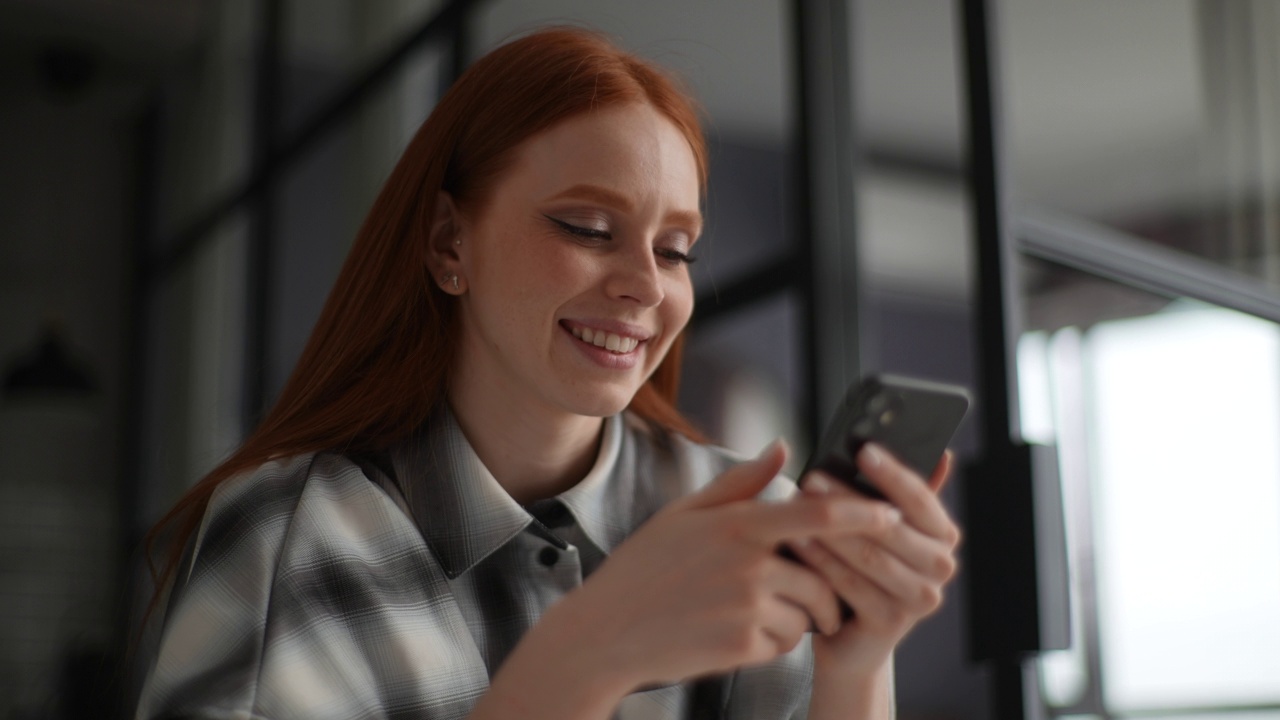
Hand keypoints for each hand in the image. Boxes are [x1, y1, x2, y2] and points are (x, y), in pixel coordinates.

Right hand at [533, 441, 898, 693]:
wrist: (605, 632)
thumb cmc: (643, 570)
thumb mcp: (684, 514)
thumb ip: (740, 483)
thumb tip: (781, 447)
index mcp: (736, 524)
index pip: (816, 513)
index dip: (860, 513)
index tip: (890, 514)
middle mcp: (747, 563)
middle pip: (822, 576)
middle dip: (825, 590)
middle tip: (809, 597)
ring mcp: (746, 606)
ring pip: (807, 614)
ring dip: (795, 619)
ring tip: (750, 613)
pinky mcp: (742, 646)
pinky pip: (785, 644)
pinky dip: (771, 644)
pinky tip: (733, 634)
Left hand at [786, 444, 960, 675]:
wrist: (850, 637)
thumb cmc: (862, 570)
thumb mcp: (881, 529)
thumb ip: (903, 494)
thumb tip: (944, 454)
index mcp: (943, 535)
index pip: (921, 498)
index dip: (892, 474)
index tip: (863, 450)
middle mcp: (941, 567)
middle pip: (888, 525)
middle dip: (845, 500)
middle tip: (811, 478)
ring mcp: (920, 598)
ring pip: (868, 554)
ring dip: (829, 528)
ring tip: (796, 504)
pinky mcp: (891, 622)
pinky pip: (850, 582)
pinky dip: (821, 560)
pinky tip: (797, 540)